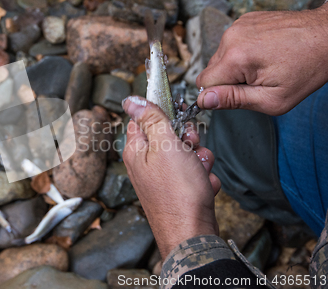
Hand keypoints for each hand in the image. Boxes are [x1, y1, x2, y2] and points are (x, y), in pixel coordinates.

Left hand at [122, 96, 220, 258]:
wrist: (193, 234)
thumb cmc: (178, 193)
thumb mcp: (165, 145)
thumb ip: (151, 119)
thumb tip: (131, 100)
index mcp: (137, 150)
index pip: (145, 119)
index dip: (164, 115)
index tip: (178, 117)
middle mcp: (146, 163)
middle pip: (170, 135)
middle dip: (189, 140)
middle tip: (191, 148)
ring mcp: (162, 178)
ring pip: (187, 154)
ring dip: (200, 160)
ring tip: (199, 172)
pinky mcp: (177, 190)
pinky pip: (194, 173)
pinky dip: (202, 178)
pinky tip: (203, 187)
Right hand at [197, 4, 327, 115]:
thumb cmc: (306, 69)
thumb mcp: (272, 99)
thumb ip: (234, 100)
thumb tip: (204, 100)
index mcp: (235, 57)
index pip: (204, 84)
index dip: (220, 94)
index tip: (240, 94)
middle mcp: (231, 37)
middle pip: (211, 70)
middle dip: (229, 80)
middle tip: (257, 81)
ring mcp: (237, 25)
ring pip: (220, 57)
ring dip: (235, 66)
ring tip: (263, 65)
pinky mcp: (244, 20)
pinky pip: (230, 44)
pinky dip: (242, 52)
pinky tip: (264, 53)